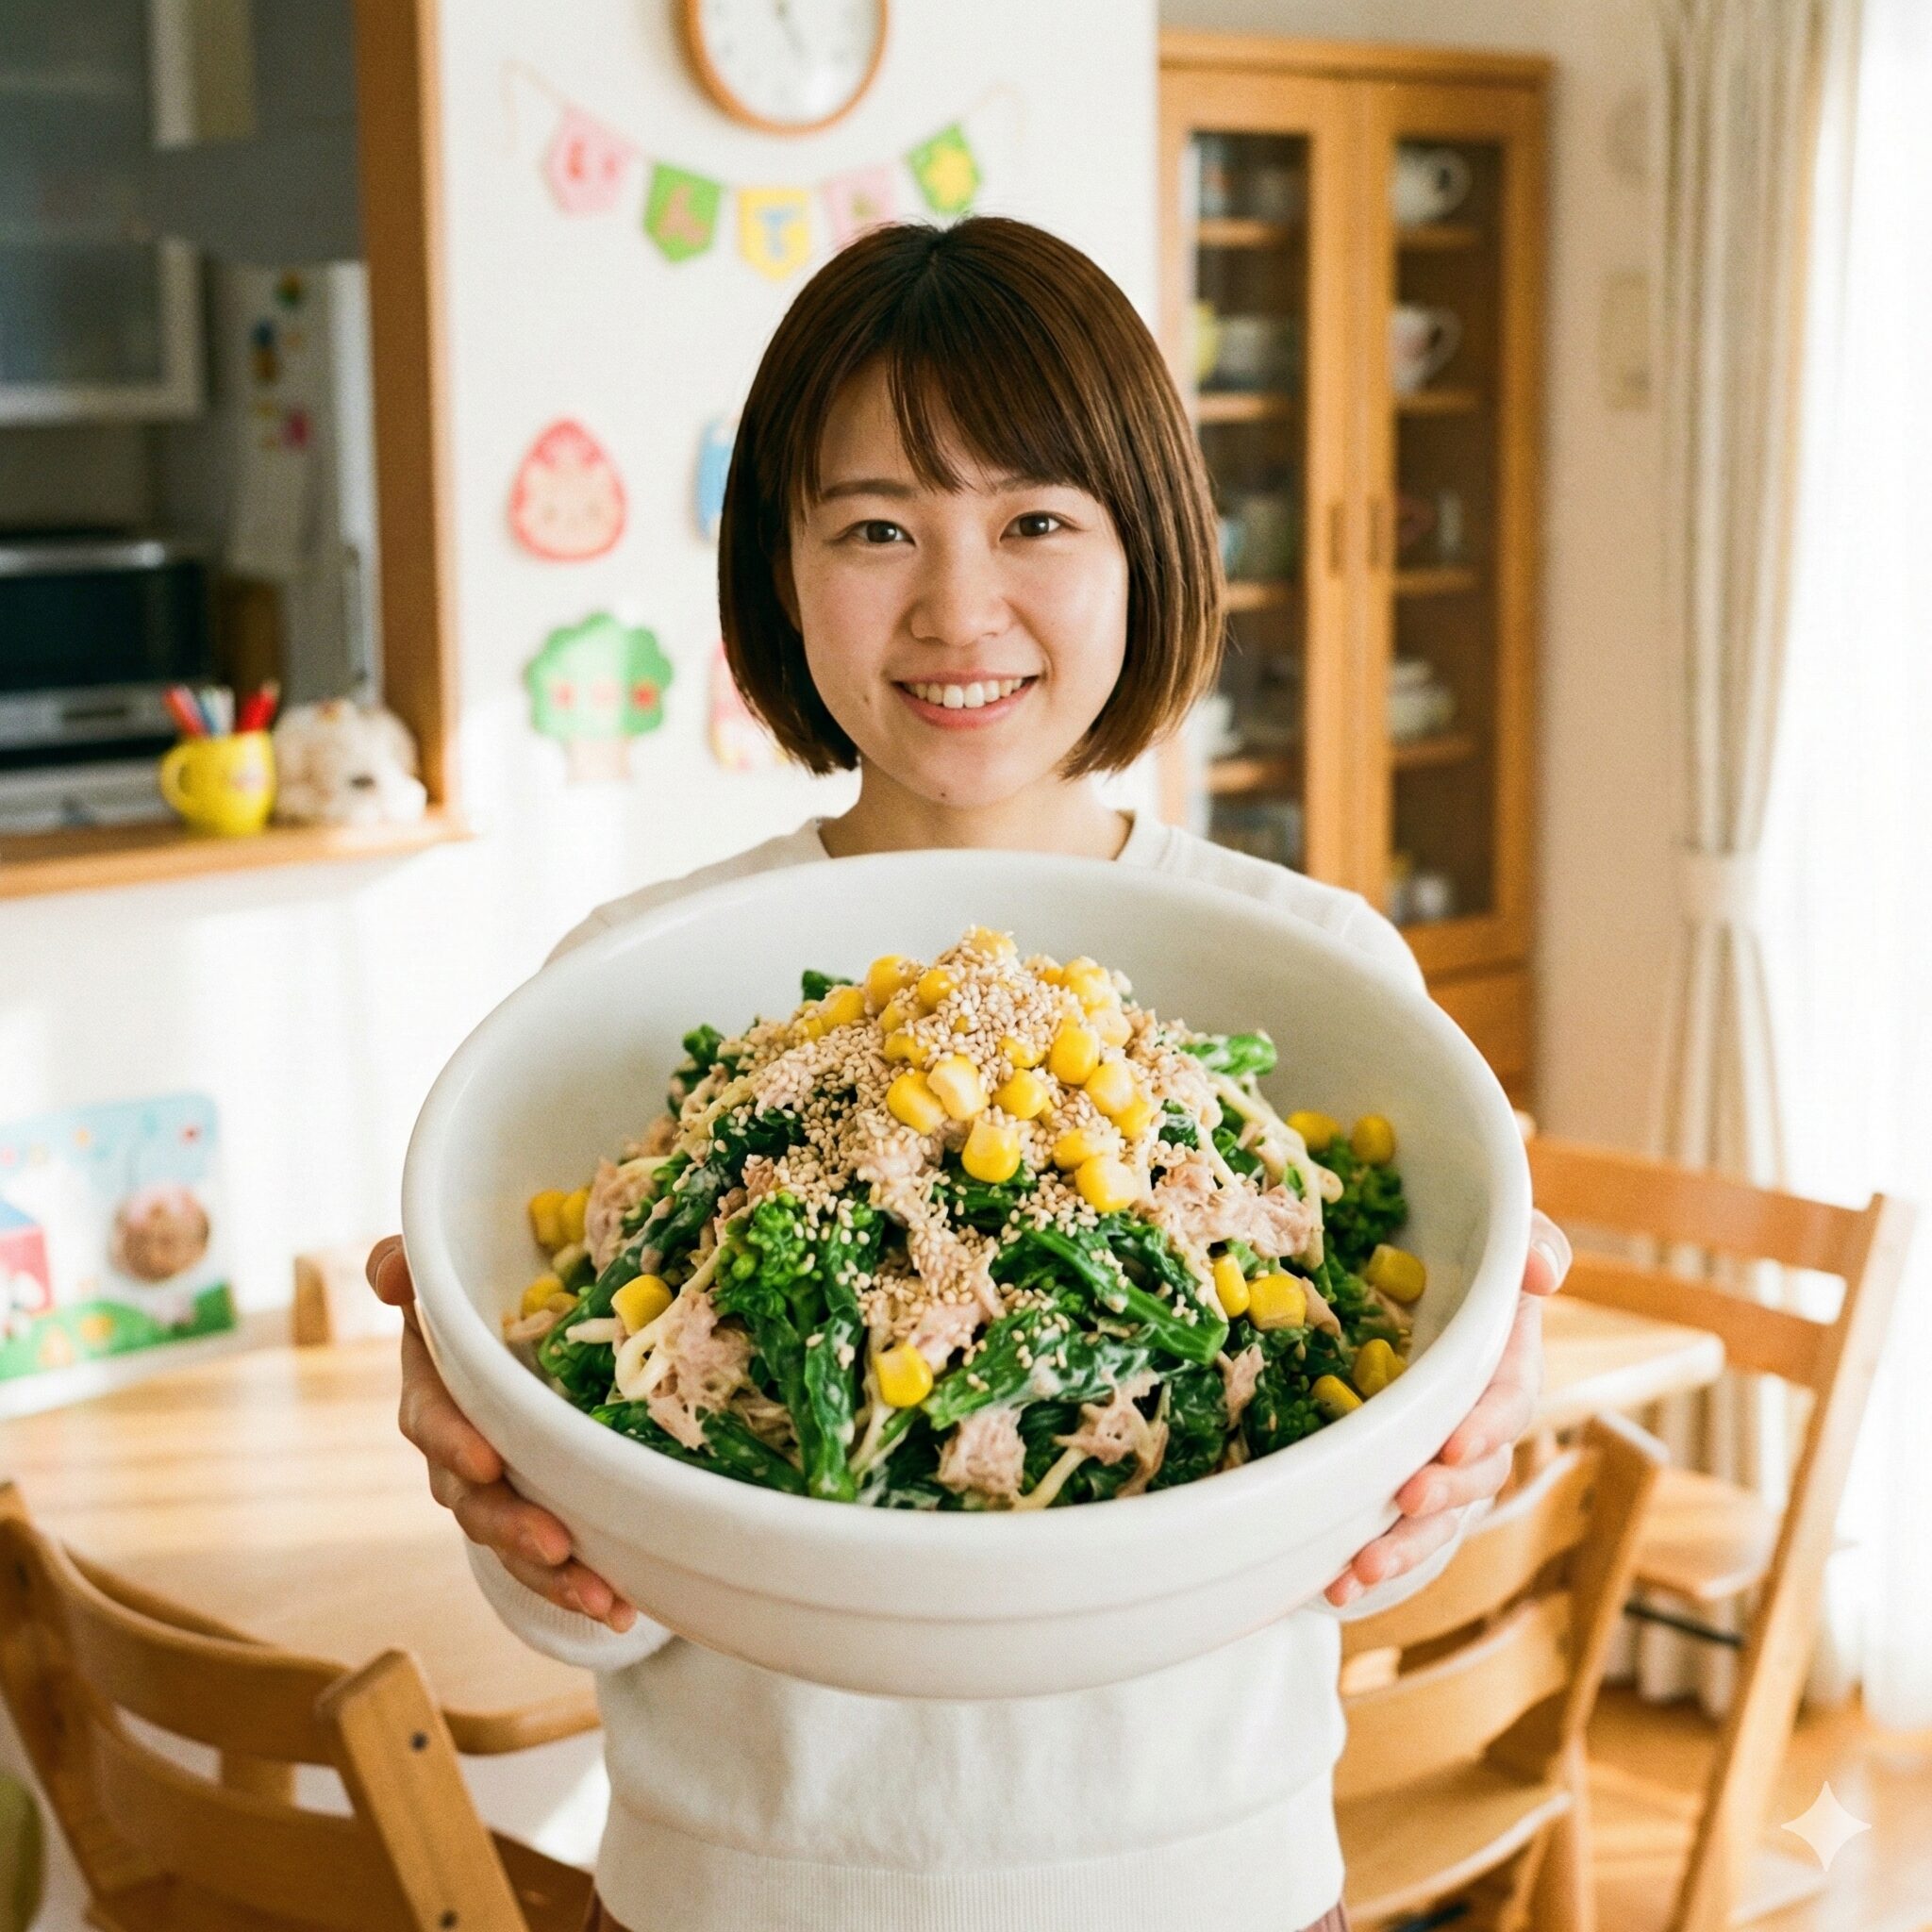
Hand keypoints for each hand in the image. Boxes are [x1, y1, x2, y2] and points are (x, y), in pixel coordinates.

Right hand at [366, 1234, 636, 1631]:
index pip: (430, 1416)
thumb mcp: (448, 1279)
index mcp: (436, 1386)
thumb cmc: (478, 1304)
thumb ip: (413, 1265)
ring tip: (603, 1596)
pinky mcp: (534, 1516)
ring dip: (553, 1575)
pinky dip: (581, 1589)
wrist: (513, 1346)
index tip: (486, 1461)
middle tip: (555, 1544)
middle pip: (471, 1498)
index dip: (453, 1441)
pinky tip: (623, 1606)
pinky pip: (549, 1563)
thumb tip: (392, 1273)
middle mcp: (456, 1448)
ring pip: (510, 1542)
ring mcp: (492, 1491)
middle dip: (512, 1525)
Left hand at [1322, 1206, 1571, 1607]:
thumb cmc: (1464, 1255)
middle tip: (1408, 1496)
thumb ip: (1532, 1242)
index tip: (1454, 1444)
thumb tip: (1543, 1271)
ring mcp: (1441, 1460)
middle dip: (1444, 1492)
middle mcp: (1478, 1420)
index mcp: (1503, 1361)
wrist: (1405, 1280)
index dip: (1486, 1425)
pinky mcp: (1398, 1482)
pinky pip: (1394, 1531)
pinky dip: (1367, 1561)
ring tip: (1361, 1565)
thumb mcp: (1499, 1238)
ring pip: (1437, 1516)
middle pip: (1477, 1472)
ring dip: (1403, 1545)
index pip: (1509, 1399)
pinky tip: (1334, 1582)